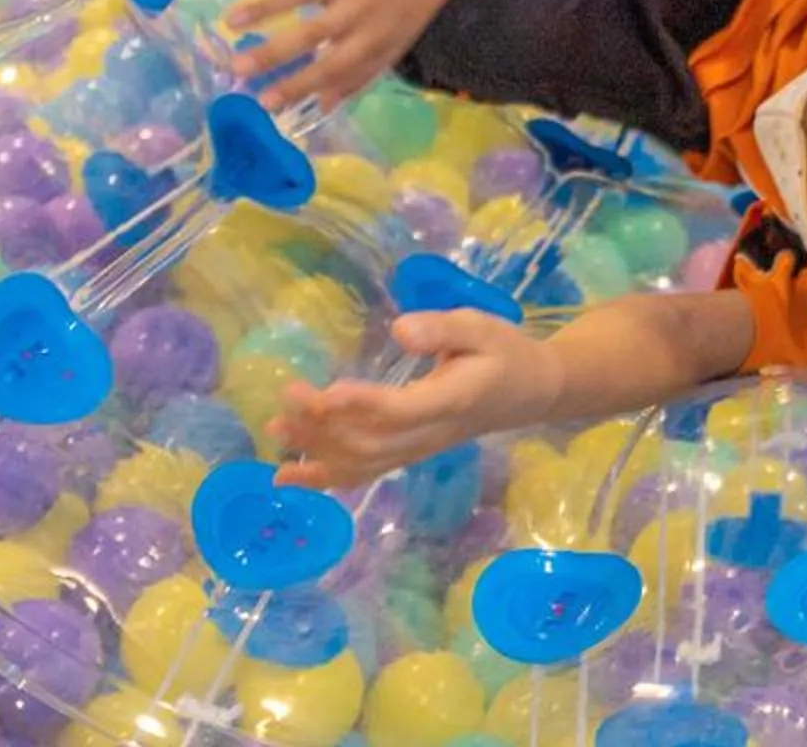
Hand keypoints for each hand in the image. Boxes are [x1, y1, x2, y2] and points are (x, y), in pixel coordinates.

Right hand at [226, 0, 463, 109]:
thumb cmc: (407, 9)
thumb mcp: (392, 47)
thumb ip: (358, 75)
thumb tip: (321, 107)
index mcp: (371, 37)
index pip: (331, 67)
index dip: (299, 85)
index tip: (264, 103)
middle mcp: (357, 7)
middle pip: (312, 32)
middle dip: (274, 52)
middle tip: (236, 68)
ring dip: (266, 4)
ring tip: (232, 19)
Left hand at [273, 310, 556, 489]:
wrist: (530, 393)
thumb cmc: (505, 353)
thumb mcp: (483, 328)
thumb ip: (444, 329)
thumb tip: (400, 329)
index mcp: (452, 402)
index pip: (402, 411)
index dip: (364, 405)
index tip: (328, 391)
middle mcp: (430, 435)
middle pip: (371, 442)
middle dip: (325, 425)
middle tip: (288, 397)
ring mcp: (417, 451)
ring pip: (362, 463)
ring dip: (316, 451)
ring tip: (276, 429)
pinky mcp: (406, 455)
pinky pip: (363, 474)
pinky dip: (323, 478)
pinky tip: (285, 478)